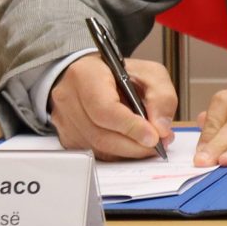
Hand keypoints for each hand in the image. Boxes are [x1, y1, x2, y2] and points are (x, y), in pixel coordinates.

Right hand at [50, 52, 176, 160]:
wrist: (89, 74)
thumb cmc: (118, 72)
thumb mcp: (149, 73)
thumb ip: (162, 97)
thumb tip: (162, 128)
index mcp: (86, 75)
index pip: (104, 108)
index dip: (130, 127)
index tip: (154, 137)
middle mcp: (68, 98)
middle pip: (101, 134)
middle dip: (134, 145)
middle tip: (159, 145)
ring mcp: (64, 120)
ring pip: (98, 148)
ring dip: (128, 152)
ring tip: (150, 145)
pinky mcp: (67, 137)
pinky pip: (94, 153)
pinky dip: (118, 153)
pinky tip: (132, 145)